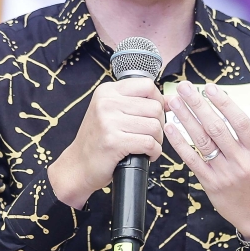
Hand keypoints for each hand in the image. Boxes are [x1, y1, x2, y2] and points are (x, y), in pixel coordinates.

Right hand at [49, 78, 164, 209]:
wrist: (78, 166)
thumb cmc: (99, 139)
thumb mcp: (112, 112)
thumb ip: (137, 102)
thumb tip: (171, 100)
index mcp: (107, 91)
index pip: (147, 85)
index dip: (157, 100)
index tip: (153, 115)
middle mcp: (107, 102)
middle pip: (154, 107)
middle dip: (159, 124)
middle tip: (150, 135)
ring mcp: (109, 121)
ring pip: (154, 126)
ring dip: (157, 140)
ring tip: (147, 146)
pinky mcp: (113, 141)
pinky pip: (149, 143)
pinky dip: (154, 152)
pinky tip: (147, 155)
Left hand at [163, 81, 249, 238]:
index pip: (240, 122)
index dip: (224, 103)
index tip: (210, 88)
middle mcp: (241, 161)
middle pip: (216, 128)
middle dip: (199, 105)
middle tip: (185, 87)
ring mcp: (224, 173)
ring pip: (202, 142)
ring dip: (186, 119)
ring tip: (174, 101)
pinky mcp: (210, 183)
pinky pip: (192, 160)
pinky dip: (179, 144)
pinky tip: (170, 128)